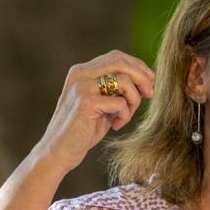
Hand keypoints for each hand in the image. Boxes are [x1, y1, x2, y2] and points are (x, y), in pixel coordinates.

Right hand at [32, 50, 155, 172]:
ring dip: (134, 100)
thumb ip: (116, 90)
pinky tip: (116, 125)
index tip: (150, 82)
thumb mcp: (101, 105)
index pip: (116, 57)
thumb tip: (146, 81)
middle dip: (142, 77)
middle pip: (121, 62)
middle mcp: (80, 74)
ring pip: (124, 81)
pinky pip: (120, 102)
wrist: (59, 152)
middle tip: (150, 94)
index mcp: (82, 71)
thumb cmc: (82, 131)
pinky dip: (125, 114)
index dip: (137, 66)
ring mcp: (82, 87)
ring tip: (126, 117)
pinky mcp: (86, 103)